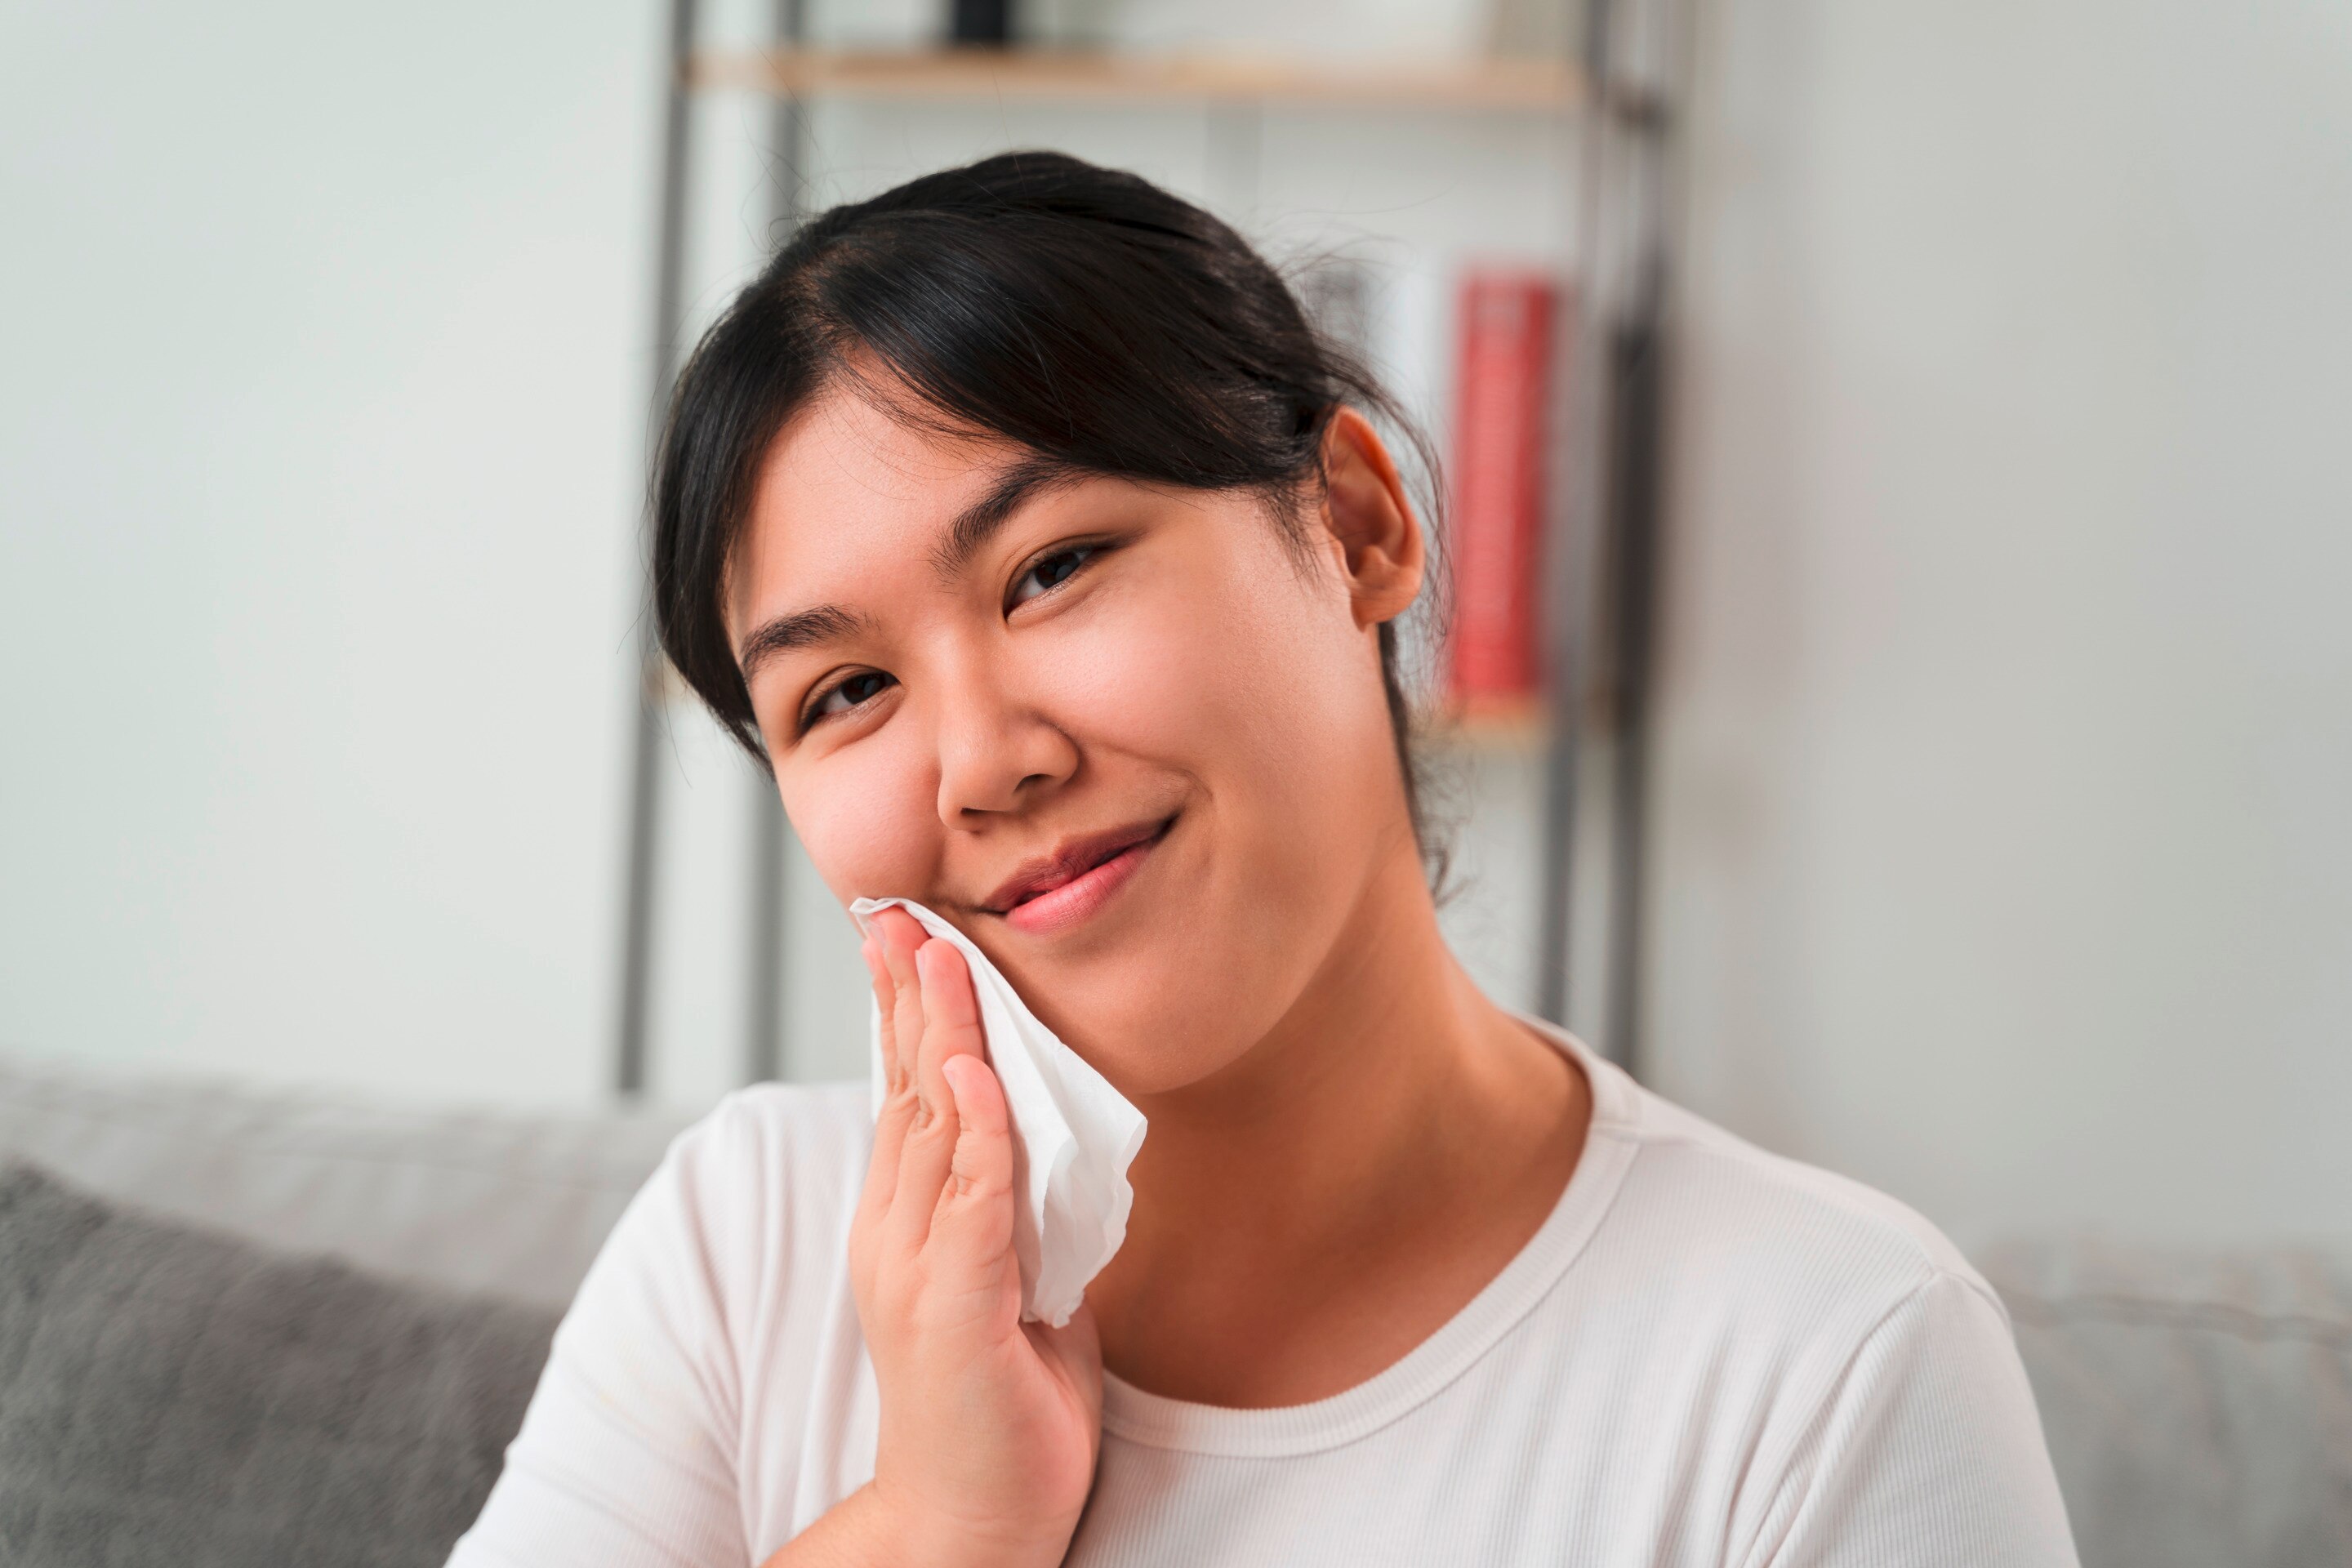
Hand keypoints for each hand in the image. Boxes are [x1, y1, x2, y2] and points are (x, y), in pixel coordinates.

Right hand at [832, 907, 1102, 1566]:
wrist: (967, 1515)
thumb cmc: (998, 1400)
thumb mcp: (1016, 1276)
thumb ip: (1017, 1204)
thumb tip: (1045, 1134)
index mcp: (908, 1219)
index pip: (906, 1092)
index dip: (908, 1010)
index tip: (910, 934)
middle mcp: (896, 1230)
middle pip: (904, 1086)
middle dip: (907, 991)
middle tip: (901, 910)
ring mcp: (915, 1267)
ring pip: (933, 1124)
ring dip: (941, 1032)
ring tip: (944, 954)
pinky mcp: (953, 1306)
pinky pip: (972, 1198)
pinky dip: (980, 1130)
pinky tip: (977, 1071)